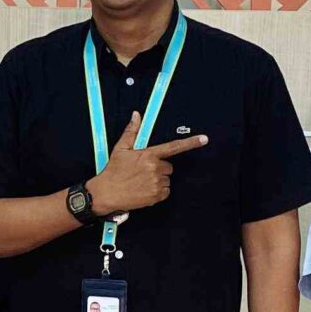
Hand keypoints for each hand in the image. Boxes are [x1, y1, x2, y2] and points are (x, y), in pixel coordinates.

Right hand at [86, 112, 210, 217]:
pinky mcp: (156, 196)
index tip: (204, 139)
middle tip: (143, 171)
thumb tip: (136, 115)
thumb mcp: (120, 149)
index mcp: (149, 155)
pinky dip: (157, 192)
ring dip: (158, 180)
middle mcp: (155, 168)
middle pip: (168, 167)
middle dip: (159, 168)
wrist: (107, 193)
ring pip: (166, 180)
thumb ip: (131, 132)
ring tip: (141, 182)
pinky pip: (165, 192)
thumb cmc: (113, 170)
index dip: (190, 143)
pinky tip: (144, 190)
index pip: (173, 147)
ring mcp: (157, 183)